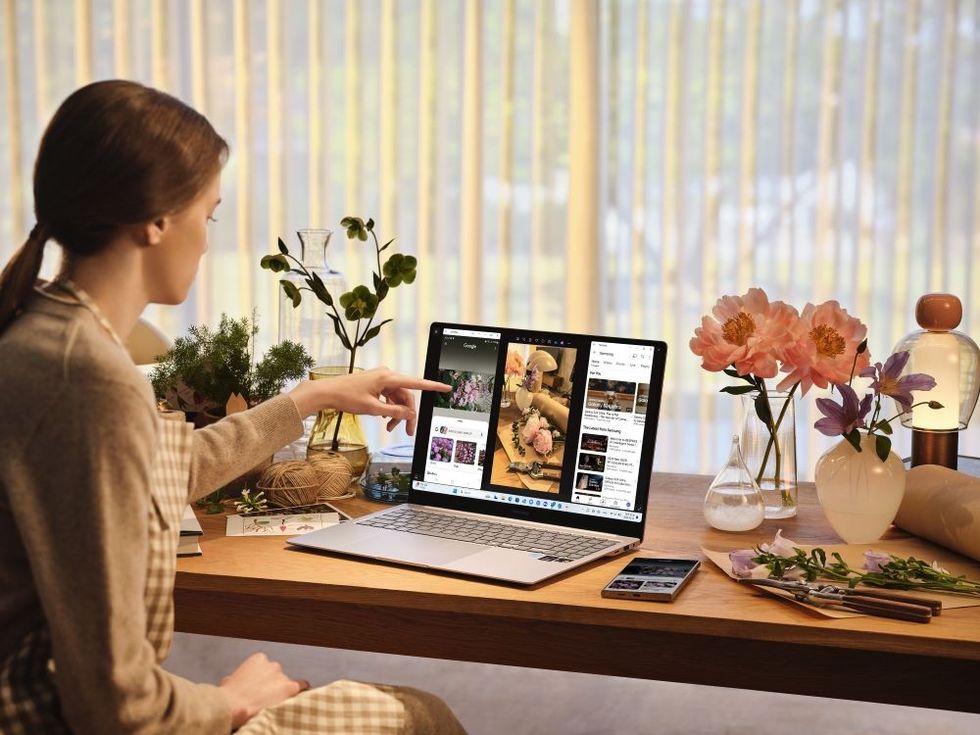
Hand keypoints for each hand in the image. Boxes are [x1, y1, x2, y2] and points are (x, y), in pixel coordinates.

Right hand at [219, 653, 308, 728]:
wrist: (233, 705)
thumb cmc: (227, 696)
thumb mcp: (228, 681)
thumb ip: (236, 678)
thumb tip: (232, 682)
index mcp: (258, 659)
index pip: (266, 668)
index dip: (262, 680)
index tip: (258, 689)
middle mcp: (273, 664)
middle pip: (277, 675)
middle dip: (272, 685)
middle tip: (264, 699)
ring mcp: (282, 676)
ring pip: (286, 684)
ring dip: (281, 692)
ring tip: (274, 705)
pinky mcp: (290, 687)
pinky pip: (301, 687)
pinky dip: (300, 692)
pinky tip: (300, 698)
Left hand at [288, 367, 450, 434]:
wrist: (327, 392)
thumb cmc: (346, 397)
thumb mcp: (372, 408)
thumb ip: (394, 411)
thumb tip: (409, 413)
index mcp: (387, 377)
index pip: (415, 382)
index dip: (432, 386)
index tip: (445, 387)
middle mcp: (386, 375)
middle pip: (406, 395)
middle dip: (407, 413)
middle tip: (407, 431)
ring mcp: (381, 379)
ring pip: (397, 398)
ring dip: (397, 413)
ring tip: (390, 427)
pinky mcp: (376, 384)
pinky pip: (389, 396)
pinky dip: (389, 408)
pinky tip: (385, 418)